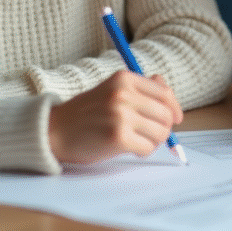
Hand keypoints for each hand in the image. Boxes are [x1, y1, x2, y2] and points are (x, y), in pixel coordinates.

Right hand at [48, 70, 183, 163]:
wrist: (55, 130)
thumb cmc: (86, 113)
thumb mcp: (112, 90)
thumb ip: (140, 88)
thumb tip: (167, 89)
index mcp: (124, 79)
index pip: (164, 93)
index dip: (174, 108)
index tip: (176, 118)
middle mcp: (123, 94)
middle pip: (166, 114)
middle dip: (163, 128)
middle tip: (152, 135)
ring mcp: (121, 115)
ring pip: (160, 132)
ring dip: (153, 141)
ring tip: (138, 141)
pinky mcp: (118, 137)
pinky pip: (148, 148)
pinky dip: (143, 151)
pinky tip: (130, 149)